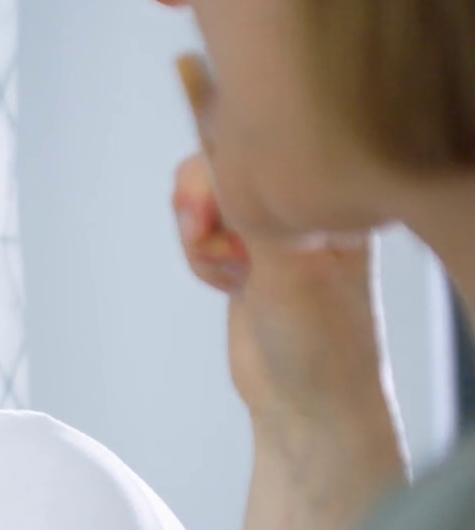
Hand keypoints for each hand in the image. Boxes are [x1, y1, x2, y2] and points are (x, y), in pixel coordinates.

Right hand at [171, 56, 386, 438]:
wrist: (305, 402)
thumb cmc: (321, 340)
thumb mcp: (285, 265)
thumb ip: (249, 205)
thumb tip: (220, 153)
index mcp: (332, 192)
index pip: (264, 137)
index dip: (223, 143)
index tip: (197, 126)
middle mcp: (303, 201)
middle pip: (223, 159)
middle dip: (202, 201)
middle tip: (207, 237)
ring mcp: (272, 225)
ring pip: (204, 196)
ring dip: (198, 234)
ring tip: (228, 273)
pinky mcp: (247, 249)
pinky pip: (201, 228)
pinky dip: (198, 254)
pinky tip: (225, 281)